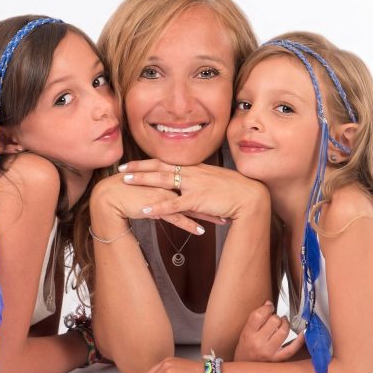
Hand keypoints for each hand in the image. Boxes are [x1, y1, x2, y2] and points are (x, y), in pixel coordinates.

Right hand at [90, 172, 212, 234]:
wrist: (108, 196)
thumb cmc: (125, 191)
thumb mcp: (147, 187)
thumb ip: (159, 189)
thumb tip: (167, 194)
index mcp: (165, 176)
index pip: (190, 182)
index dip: (206, 188)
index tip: (220, 194)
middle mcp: (166, 183)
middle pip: (195, 191)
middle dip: (213, 199)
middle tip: (228, 205)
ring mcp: (163, 194)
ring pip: (190, 205)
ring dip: (207, 214)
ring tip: (222, 221)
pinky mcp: (157, 207)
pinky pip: (177, 217)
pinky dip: (190, 225)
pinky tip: (202, 232)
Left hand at [119, 159, 268, 222]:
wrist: (250, 196)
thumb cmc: (235, 189)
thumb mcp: (215, 179)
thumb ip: (200, 179)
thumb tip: (190, 181)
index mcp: (195, 168)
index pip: (167, 162)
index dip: (149, 162)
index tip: (134, 162)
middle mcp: (192, 172)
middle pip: (160, 167)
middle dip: (139, 167)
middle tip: (121, 168)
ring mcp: (194, 185)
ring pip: (163, 181)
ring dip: (143, 180)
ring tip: (126, 181)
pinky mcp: (197, 200)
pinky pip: (173, 204)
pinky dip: (158, 206)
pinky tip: (144, 210)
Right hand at [234, 302, 304, 361]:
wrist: (245, 368)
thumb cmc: (245, 349)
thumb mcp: (245, 332)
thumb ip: (256, 318)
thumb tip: (268, 303)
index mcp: (248, 334)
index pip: (259, 315)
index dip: (267, 308)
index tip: (269, 308)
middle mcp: (258, 343)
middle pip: (273, 321)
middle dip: (276, 317)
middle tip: (274, 319)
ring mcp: (269, 352)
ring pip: (283, 331)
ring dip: (285, 324)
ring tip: (283, 323)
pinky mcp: (278, 359)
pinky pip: (292, 348)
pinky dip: (299, 340)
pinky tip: (302, 333)